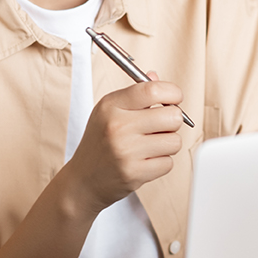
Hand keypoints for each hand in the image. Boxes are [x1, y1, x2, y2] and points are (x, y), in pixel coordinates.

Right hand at [64, 72, 184, 213]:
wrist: (83, 180)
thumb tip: (155, 77)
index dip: (173, 93)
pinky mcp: (134, 173)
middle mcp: (118, 126)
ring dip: (167, 145)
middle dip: (172, 122)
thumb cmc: (99, 143)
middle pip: (172, 116)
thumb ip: (134, 94)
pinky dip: (161, 163)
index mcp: (111, 106)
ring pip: (174, 141)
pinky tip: (145, 161)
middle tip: (160, 127)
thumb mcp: (108, 112)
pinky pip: (168, 163)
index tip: (174, 99)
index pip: (153, 90)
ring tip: (150, 146)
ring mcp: (126, 151)